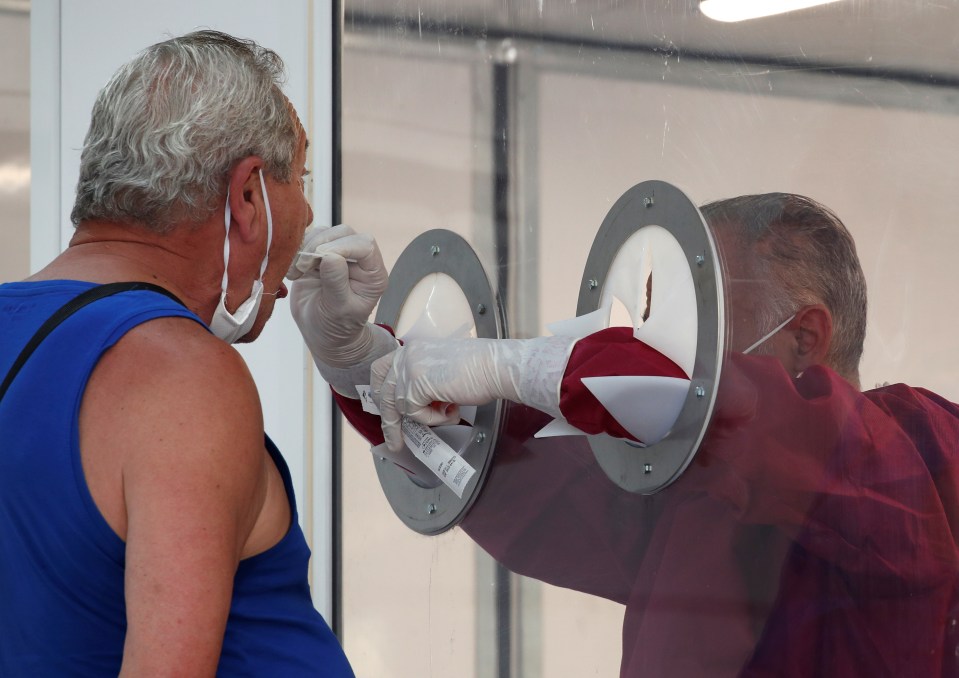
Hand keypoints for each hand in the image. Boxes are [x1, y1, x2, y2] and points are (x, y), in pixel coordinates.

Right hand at [289, 225, 388, 367]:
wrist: (321, 333)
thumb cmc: (336, 327)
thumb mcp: (337, 310)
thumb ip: (336, 283)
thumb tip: (331, 255)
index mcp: (373, 274)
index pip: (365, 245)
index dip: (342, 246)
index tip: (320, 259)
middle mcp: (359, 261)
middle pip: (344, 233)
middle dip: (320, 244)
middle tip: (304, 267)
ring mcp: (339, 255)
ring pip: (326, 232)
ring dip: (307, 247)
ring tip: (298, 272)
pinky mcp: (320, 255)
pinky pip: (310, 239)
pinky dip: (298, 251)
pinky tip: (294, 272)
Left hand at [371, 336, 574, 451]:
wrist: (495, 367)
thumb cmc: (478, 370)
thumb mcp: (441, 371)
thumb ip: (423, 382)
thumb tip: (415, 404)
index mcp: (412, 349)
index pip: (381, 370)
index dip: (381, 391)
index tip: (385, 409)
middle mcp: (406, 356)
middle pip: (385, 393)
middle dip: (390, 421)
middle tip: (395, 443)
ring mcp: (410, 369)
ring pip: (401, 407)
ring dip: (425, 418)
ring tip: (448, 415)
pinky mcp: (417, 384)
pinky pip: (415, 413)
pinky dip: (433, 418)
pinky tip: (452, 410)